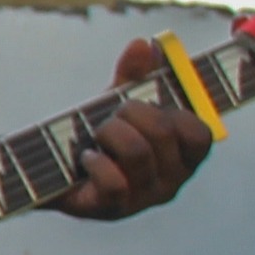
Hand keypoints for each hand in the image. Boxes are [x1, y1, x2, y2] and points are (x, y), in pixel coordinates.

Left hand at [57, 38, 219, 219]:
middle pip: (164, 133)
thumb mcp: (119, 102)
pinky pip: (114, 183)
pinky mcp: (113, 210)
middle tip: (113, 115)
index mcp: (182, 157)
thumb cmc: (100, 136)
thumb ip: (134, 74)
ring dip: (111, 132)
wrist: (53, 169)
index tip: (151, 105)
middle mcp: (170, 181)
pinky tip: (87, 157)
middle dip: (132, 112)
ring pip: (138, 153)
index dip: (176, 112)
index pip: (201, 134)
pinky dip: (96, 163)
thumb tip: (144, 44)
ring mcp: (143, 199)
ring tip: (97, 135)